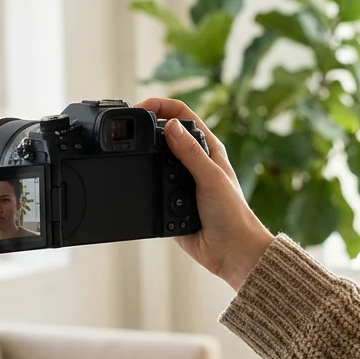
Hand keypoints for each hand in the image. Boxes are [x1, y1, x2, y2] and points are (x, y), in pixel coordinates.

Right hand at [136, 98, 274, 289]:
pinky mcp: (169, 202)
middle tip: (126, 129)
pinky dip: (142, 182)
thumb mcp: (212, 179)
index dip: (160, 106)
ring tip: (127, 152)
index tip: (140, 108)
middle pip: (163, 134)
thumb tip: (170, 126)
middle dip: (145, 127)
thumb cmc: (233, 215)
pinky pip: (151, 187)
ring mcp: (180, 181)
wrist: (230, 252)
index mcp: (208, 149)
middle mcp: (194, 161)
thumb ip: (192, 154)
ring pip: (154, 160)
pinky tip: (136, 182)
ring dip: (142, 156)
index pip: (182, 115)